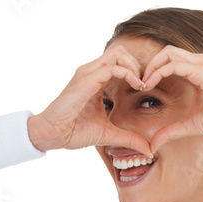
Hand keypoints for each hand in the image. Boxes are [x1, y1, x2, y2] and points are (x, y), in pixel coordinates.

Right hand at [28, 48, 153, 155]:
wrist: (53, 134)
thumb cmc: (74, 131)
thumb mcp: (108, 135)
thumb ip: (129, 138)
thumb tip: (148, 150)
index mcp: (96, 80)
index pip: (120, 62)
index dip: (137, 72)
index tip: (146, 89)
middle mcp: (92, 71)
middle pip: (121, 52)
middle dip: (138, 65)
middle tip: (146, 84)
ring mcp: (88, 72)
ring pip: (118, 53)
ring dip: (135, 66)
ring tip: (142, 85)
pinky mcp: (87, 79)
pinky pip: (113, 67)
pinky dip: (128, 73)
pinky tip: (136, 86)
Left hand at [139, 45, 202, 156]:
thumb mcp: (191, 126)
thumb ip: (171, 131)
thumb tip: (153, 145)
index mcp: (197, 70)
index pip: (169, 60)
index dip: (153, 71)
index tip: (142, 88)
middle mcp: (198, 61)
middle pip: (165, 52)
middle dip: (148, 65)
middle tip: (137, 84)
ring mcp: (201, 63)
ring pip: (167, 53)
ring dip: (151, 67)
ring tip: (142, 84)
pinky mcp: (201, 69)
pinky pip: (173, 64)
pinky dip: (158, 72)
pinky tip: (150, 85)